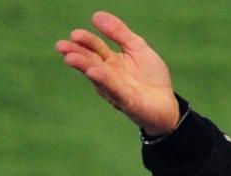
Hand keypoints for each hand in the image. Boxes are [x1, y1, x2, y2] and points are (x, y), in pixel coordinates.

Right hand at [55, 11, 179, 135]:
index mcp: (110, 61)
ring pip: (99, 77)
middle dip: (76, 54)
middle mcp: (109, 76)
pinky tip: (94, 73)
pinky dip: (104, 82)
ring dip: (84, 67)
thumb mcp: (137, 48)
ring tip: (71, 58)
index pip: (95, 48)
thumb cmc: (151, 77)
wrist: (168, 105)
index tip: (74, 34)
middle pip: (91, 62)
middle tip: (61, 46)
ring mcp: (116, 90)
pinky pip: (115, 91)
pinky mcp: (128, 102)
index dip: (85, 41)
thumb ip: (119, 33)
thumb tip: (96, 15)